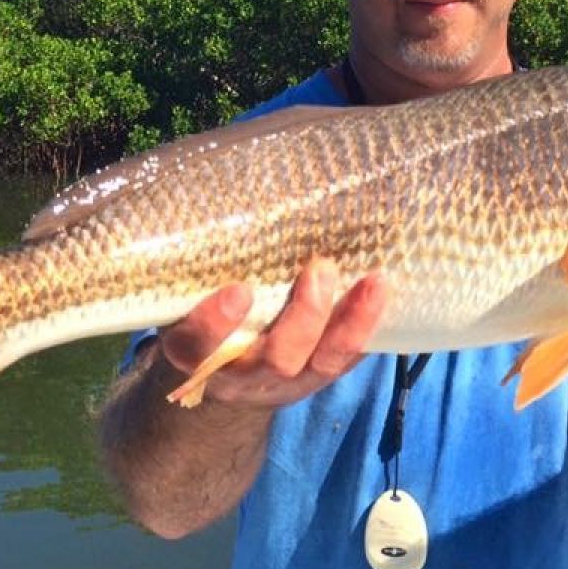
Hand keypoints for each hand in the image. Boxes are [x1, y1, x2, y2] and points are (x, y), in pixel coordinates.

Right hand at [157, 258, 387, 408]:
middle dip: (304, 317)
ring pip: (322, 363)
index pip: (196, 345)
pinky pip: (347, 359)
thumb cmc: (200, 313)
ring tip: (374, 281)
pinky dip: (366, 328)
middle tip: (321, 269)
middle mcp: (241, 373)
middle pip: (276, 360)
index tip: (239, 290)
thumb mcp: (184, 297)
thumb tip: (209, 189)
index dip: (215, 324)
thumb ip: (197, 263)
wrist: (222, 375)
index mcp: (194, 352)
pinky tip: (382, 293)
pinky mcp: (317, 377)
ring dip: (351, 323)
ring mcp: (285, 380)